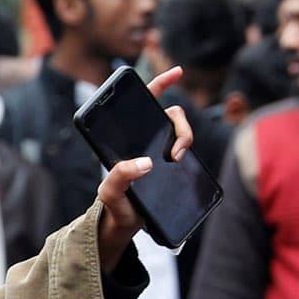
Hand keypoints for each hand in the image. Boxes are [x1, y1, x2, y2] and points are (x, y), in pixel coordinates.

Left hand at [95, 67, 191, 268]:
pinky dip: (189, 151)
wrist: (127, 227)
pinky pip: (186, 149)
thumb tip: (146, 163)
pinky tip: (183, 163)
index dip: (160, 84)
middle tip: (175, 152)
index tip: (177, 72)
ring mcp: (160, 151)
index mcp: (125, 138)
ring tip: (176, 160)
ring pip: (181, 131)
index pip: (142, 104)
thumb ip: (119, 177)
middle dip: (181, 125)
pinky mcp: (172, 165)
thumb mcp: (109, 193)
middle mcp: (144, 140)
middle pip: (170, 115)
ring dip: (185, 139)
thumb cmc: (114, 206)